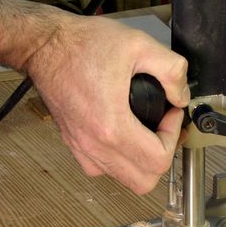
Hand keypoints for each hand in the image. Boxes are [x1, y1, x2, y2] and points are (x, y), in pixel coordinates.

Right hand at [0, 0, 188, 194]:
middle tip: (162, 128)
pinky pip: (101, 168)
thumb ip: (171, 69)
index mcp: (111, 126)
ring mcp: (81, 147)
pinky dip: (119, 160)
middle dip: (161, 156)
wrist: (44, 46)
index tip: (171, 112)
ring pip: (123, 179)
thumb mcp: (138, 44)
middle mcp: (94, 144)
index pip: (158, 160)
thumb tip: (180, 96)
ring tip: (145, 131)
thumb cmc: (82, 44)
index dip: (174, 136)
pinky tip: (123, 134)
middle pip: (143, 182)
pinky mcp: (73, 143)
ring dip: (141, 162)